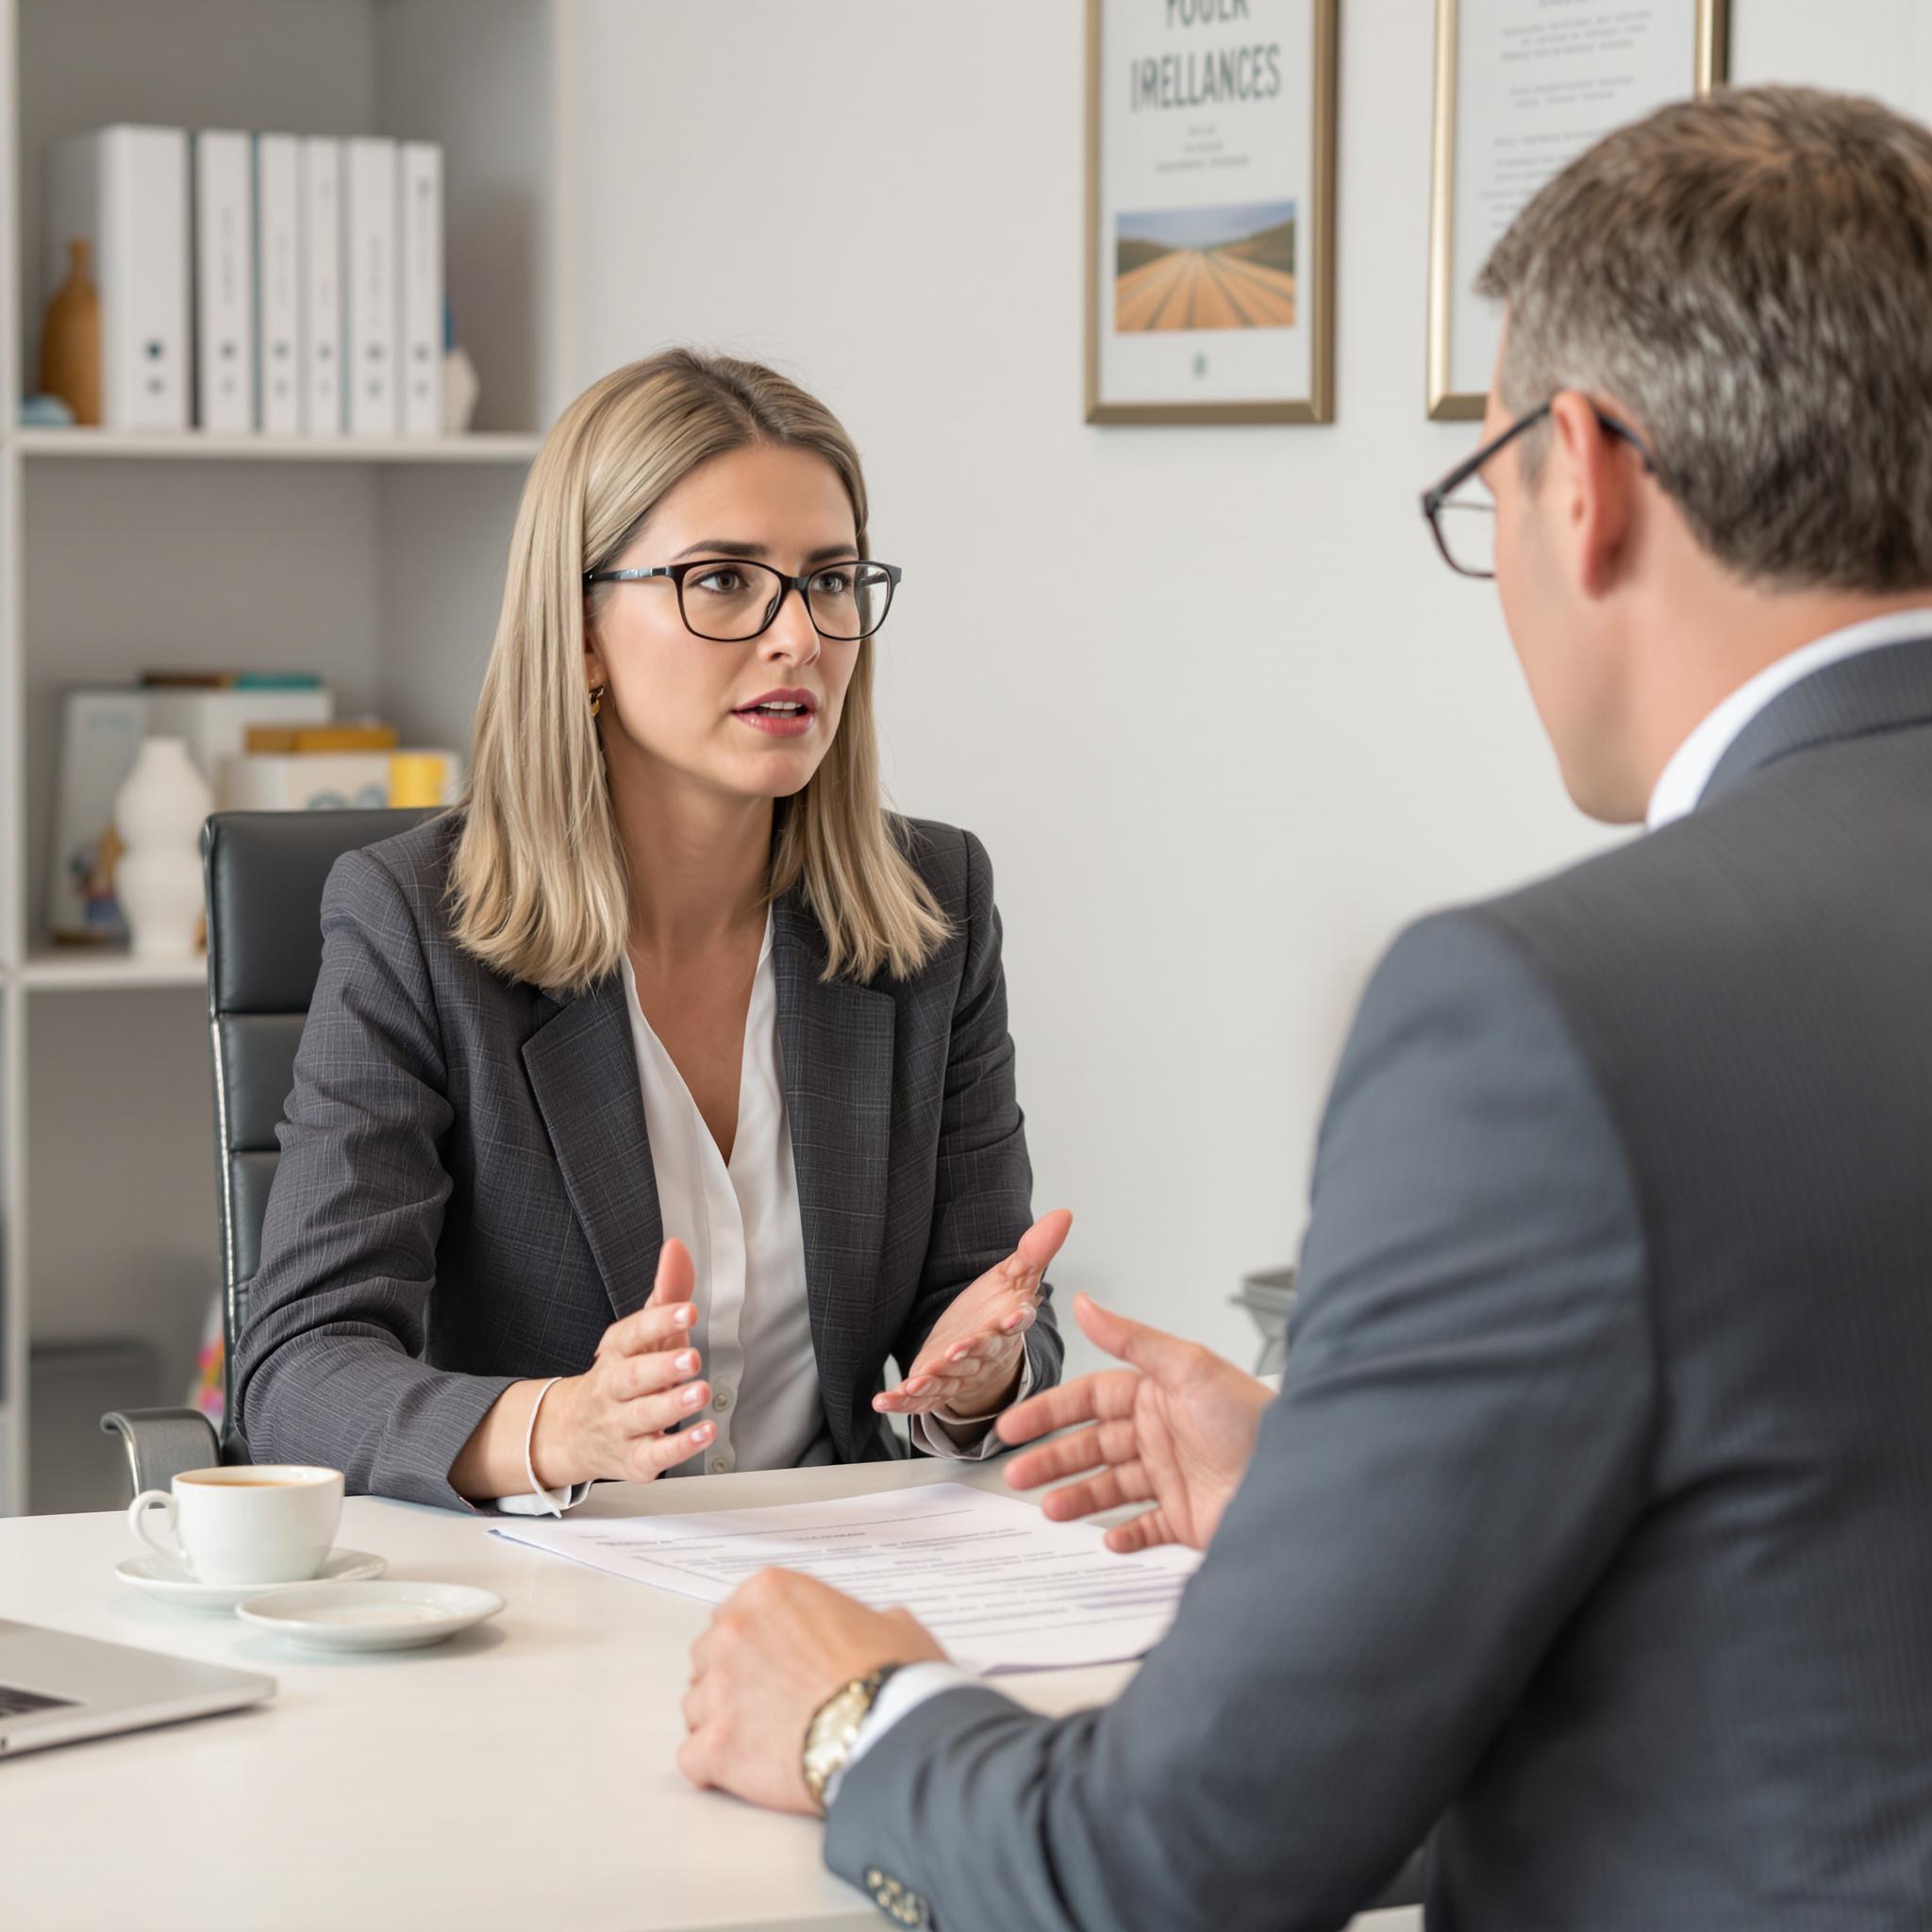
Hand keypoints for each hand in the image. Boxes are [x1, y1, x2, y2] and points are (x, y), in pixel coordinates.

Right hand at [534, 1239, 716, 1485]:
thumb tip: (677, 1248)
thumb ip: (666, 1292)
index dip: (660, 1320)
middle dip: (661, 1366)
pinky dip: (680, 1446)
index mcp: (617, 1351)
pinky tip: (705, 1432)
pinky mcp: (635, 1460)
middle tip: (691, 1357)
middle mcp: (614, 1388)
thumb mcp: (642, 1333)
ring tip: (700, 1392)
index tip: (688, 1311)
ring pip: (643, 1416)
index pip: (633, 1333)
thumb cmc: (623, 1375)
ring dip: (672, 1405)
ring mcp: (621, 1425)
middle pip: (632, 1377)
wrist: (572, 1432)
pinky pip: (655, 1456)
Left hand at [677, 1569, 946, 1812]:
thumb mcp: (890, 1623)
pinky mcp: (716, 1745)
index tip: (771, 1662)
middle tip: (768, 1703)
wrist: (889, 1732)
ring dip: (721, 1723)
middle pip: (707, 1657)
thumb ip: (860, 1619)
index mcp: (769, 1592)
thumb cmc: (892, 1678)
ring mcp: (720, 1689)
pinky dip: (713, 1768)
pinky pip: (692, 1758)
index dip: (755, 1643)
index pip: (733, 1613)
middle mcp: (734, 1632)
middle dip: (732, 1680)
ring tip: (761, 1741)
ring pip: (695, 1707)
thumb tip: (870, 1631)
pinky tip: (741, 1771)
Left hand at [875, 1209, 1071, 1419]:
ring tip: (916, 1382)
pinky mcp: (935, 1387)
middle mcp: (984, 1355)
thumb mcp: (1015, 1277)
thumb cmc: (997, 1311)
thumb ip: (1035, 1250)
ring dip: (932, 1382)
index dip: (1016, 1320)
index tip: (1017, 1315)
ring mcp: (959, 1375)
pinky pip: (920, 1398)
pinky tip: (884, 1400)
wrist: (983, 1353)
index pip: (1014, 1322)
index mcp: (1006, 1326)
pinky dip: (902, 1401)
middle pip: (978, 1354)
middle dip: (966, 1354)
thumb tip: (1065, 1213)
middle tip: (956, 1351)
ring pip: (948, 1380)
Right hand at [997, 1292, 1271, 1553]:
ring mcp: (1174, 1479)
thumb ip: (1132, 1338)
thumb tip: (1088, 1303)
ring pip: (1110, 1488)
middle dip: (1052, 1460)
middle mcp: (1161, 1435)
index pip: (1091, 1400)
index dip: (1050, 1412)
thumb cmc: (1251, 1418)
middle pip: (1093, 1447)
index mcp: (1157, 1395)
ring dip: (1077, 1498)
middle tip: (1016, 1475)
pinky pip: (1146, 1528)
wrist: (1297, 1478)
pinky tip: (1104, 1538)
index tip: (1013, 1426)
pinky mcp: (1188, 1520)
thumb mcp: (1188, 1366)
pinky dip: (1124, 1535)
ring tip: (1050, 1510)